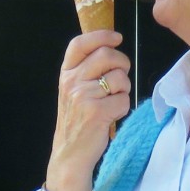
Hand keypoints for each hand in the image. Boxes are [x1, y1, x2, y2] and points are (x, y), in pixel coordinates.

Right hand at [45, 31, 131, 190]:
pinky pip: (124, 99)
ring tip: (112, 102)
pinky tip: (112, 116)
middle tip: (120, 79)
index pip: (79, 44)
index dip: (101, 36)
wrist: (70, 155)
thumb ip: (85, 70)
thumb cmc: (77, 122)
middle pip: (106, 55)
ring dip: (123, 89)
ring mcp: (83, 97)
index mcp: (65, 75)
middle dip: (122, 64)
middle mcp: (72, 82)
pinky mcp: (97, 112)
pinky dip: (123, 108)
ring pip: (119, 78)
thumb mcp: (72, 92)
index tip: (116, 37)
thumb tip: (110, 48)